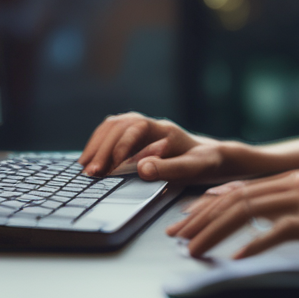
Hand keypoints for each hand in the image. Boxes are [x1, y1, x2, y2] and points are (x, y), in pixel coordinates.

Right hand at [78, 112, 227, 181]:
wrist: (213, 157)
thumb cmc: (205, 164)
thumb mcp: (193, 169)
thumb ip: (169, 168)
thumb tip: (141, 169)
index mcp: (164, 130)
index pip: (136, 127)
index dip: (122, 145)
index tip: (113, 167)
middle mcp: (151, 125)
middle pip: (119, 124)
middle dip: (103, 147)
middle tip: (91, 172)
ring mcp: (143, 129)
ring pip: (113, 125)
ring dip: (97, 144)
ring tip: (85, 166)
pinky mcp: (137, 138)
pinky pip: (112, 133)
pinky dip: (99, 144)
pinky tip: (90, 159)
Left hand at [166, 170, 298, 269]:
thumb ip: (275, 209)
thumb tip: (235, 212)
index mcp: (290, 179)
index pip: (237, 189)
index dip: (204, 206)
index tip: (181, 223)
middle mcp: (298, 182)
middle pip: (237, 198)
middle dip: (201, 218)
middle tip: (178, 237)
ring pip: (251, 210)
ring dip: (217, 231)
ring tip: (196, 249)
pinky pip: (280, 230)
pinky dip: (254, 244)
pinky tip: (236, 258)